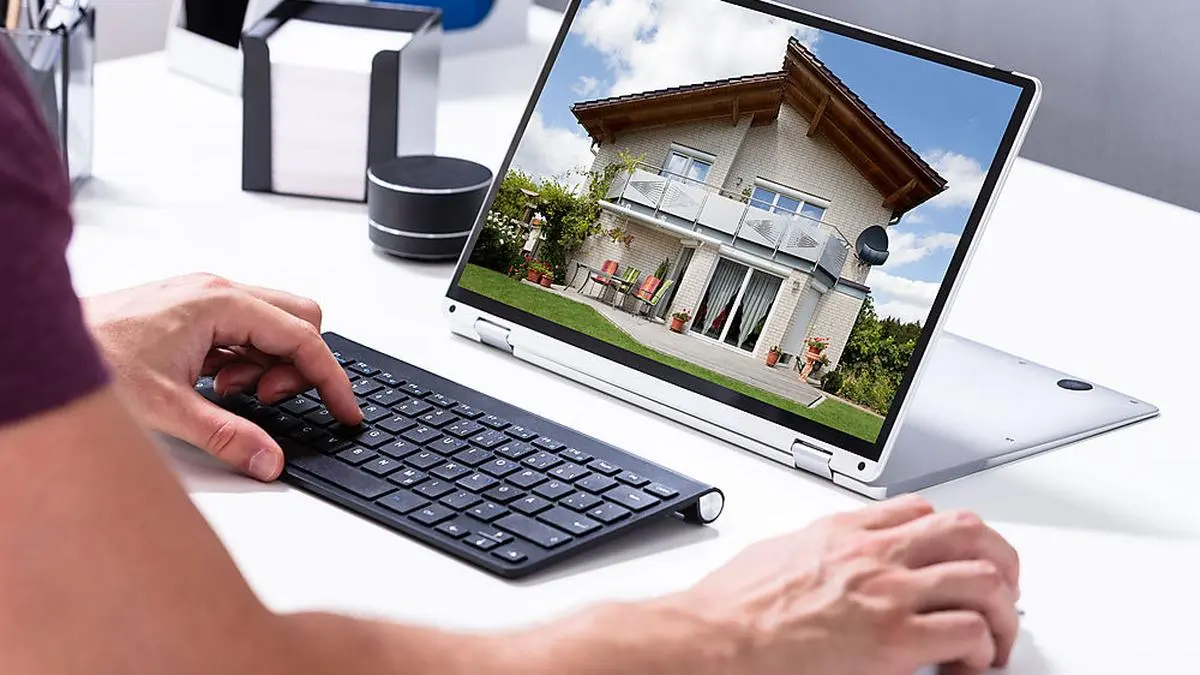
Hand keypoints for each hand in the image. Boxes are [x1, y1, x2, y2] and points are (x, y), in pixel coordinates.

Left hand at [84, 274, 361, 479]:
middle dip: (297, 366)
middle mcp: (217, 291)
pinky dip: (243, 362)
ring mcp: (204, 298)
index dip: (331, 379)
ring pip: (272, 327)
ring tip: (229, 395)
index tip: (346, 411)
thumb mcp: (165, 408)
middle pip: (298, 320)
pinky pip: (244, 332)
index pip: (302, 338)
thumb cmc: (90, 357)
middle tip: (269, 402)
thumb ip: (226, 436)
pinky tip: (213, 385)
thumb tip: (269, 460)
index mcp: (220, 303)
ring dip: (266, 366)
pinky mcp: (192, 311)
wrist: (38, 344)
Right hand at [683, 496, 1018, 674]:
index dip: (952, 535)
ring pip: (984, 579)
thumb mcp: (780, 552)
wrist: (717, 637)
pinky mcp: (894, 640)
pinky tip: (970, 664)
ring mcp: (889, 593)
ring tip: (996, 638)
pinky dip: (983, 650)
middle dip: (998, 562)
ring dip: (1002, 612)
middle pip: (968, 533)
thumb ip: (816, 552)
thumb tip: (824, 564)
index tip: (956, 558)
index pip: (920, 511)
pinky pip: (968, 632)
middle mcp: (875, 554)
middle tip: (1001, 592)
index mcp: (845, 531)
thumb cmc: (734, 605)